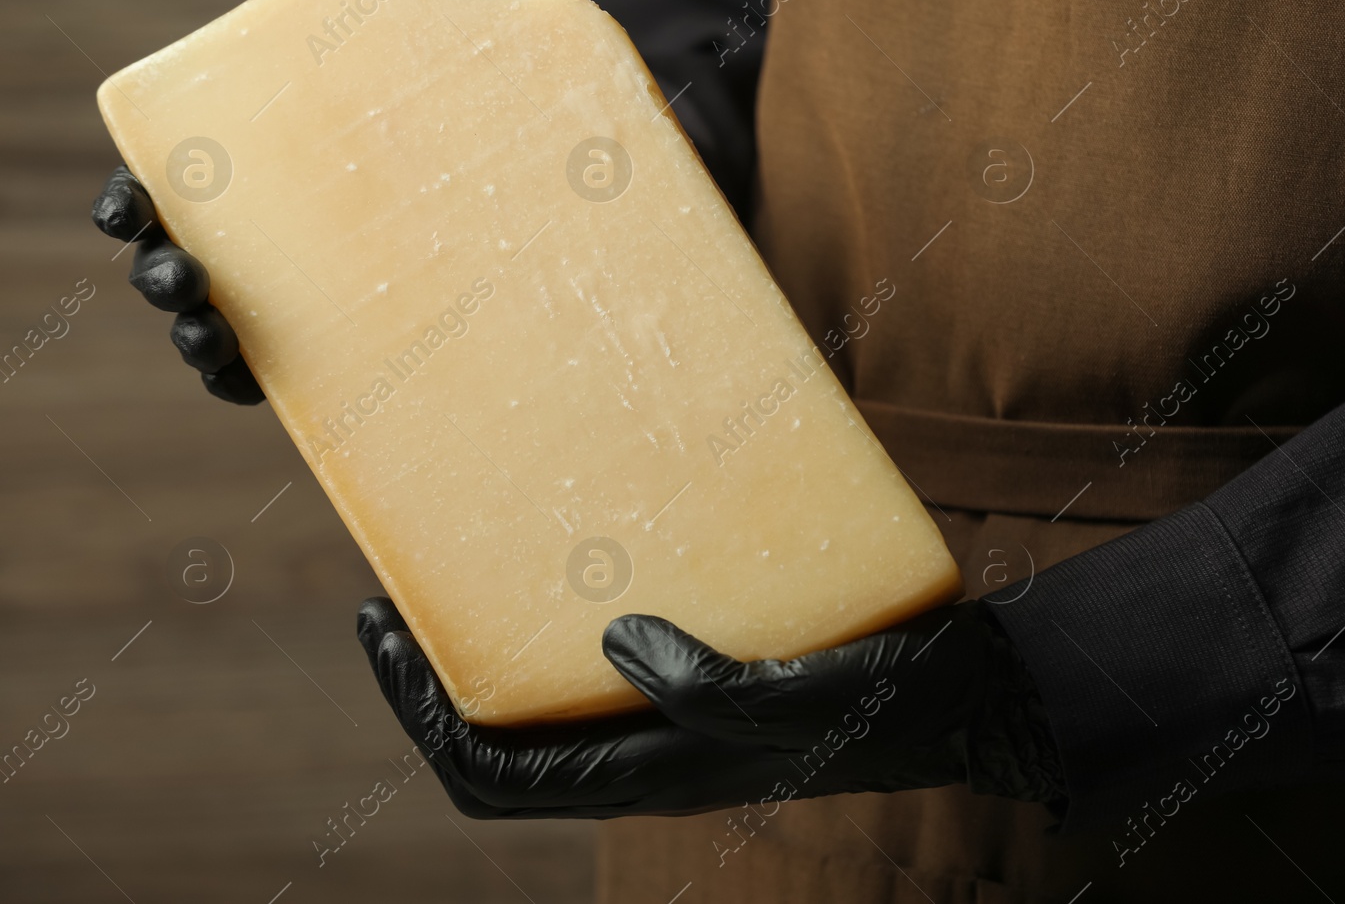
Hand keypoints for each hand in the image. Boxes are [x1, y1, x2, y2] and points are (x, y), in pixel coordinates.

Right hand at [88, 0, 468, 403]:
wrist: (505, 190)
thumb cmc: (443, 116)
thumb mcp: (433, 53)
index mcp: (256, 176)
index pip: (173, 189)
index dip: (137, 201)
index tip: (134, 206)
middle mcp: (256, 245)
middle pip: (177, 263)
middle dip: (162, 273)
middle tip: (180, 274)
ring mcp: (286, 305)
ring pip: (211, 332)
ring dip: (196, 340)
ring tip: (212, 336)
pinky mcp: (326, 356)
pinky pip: (272, 381)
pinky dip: (246, 384)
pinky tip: (252, 380)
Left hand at [355, 594, 1065, 819]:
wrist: (961, 700)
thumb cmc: (890, 703)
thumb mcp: (804, 699)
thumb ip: (713, 685)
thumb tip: (616, 643)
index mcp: (656, 775)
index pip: (495, 777)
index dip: (422, 718)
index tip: (381, 637)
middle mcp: (649, 759)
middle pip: (500, 751)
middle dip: (432, 691)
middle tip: (391, 608)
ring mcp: (671, 728)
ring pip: (544, 718)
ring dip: (488, 664)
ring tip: (462, 584)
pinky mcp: (701, 688)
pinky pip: (601, 679)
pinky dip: (558, 636)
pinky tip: (575, 570)